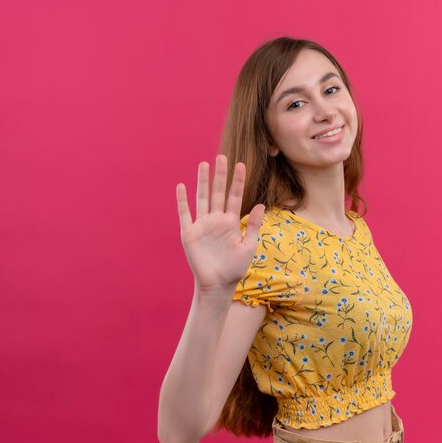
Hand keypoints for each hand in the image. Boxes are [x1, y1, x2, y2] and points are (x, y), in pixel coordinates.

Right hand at [176, 154, 264, 293]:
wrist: (217, 286)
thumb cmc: (234, 268)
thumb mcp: (248, 246)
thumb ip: (252, 226)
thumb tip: (260, 205)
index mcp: (230, 222)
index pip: (234, 196)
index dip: (237, 181)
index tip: (241, 165)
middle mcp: (216, 220)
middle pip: (218, 192)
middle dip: (220, 175)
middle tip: (222, 157)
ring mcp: (202, 225)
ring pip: (202, 198)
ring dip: (202, 182)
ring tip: (204, 165)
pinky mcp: (189, 233)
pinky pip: (185, 214)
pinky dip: (182, 200)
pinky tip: (181, 186)